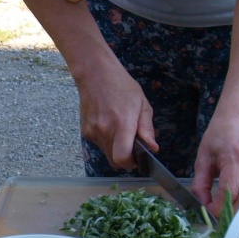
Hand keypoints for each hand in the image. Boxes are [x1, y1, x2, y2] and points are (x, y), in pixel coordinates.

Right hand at [76, 55, 156, 169]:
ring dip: (115, 149)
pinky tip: (108, 124)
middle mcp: (105, 131)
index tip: (137, 158)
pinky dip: (106, 141)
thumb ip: (147, 128)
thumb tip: (153, 148)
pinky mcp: (85, 131)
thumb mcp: (142, 104)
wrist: (95, 74)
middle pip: (114, 161)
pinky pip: (99, 144)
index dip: (131, 163)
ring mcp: (92, 132)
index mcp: (122, 124)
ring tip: (119, 129)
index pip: (122, 158)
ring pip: (106, 154)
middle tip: (131, 145)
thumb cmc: (122, 86)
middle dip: (125, 158)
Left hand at [191, 111, 238, 214]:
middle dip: (232, 212)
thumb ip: (200, 182)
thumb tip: (203, 205)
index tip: (209, 213)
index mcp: (235, 155)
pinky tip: (238, 205)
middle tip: (219, 219)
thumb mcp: (202, 157)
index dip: (219, 206)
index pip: (230, 189)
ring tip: (227, 214)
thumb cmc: (218, 137)